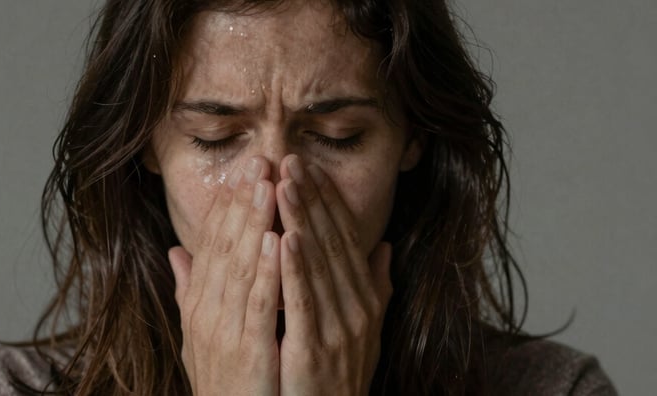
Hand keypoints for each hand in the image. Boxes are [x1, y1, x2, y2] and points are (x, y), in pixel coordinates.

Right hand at [169, 157, 280, 395]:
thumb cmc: (222, 382)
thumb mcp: (198, 334)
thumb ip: (189, 291)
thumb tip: (177, 252)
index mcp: (199, 304)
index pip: (212, 244)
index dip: (229, 205)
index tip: (246, 171)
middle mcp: (206, 312)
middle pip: (225, 246)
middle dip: (243, 201)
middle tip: (260, 160)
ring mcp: (224, 331)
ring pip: (240, 266)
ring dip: (255, 222)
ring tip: (269, 184)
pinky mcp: (247, 352)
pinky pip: (259, 304)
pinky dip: (267, 270)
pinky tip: (277, 239)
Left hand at [275, 154, 392, 395]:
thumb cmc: (340, 376)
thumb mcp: (366, 331)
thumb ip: (375, 287)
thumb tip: (384, 247)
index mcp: (364, 299)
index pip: (344, 239)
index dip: (326, 201)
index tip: (307, 168)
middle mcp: (357, 309)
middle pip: (331, 244)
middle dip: (311, 199)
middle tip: (290, 160)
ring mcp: (338, 330)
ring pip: (318, 265)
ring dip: (301, 221)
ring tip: (284, 184)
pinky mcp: (314, 351)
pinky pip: (303, 303)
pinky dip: (295, 269)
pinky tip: (284, 237)